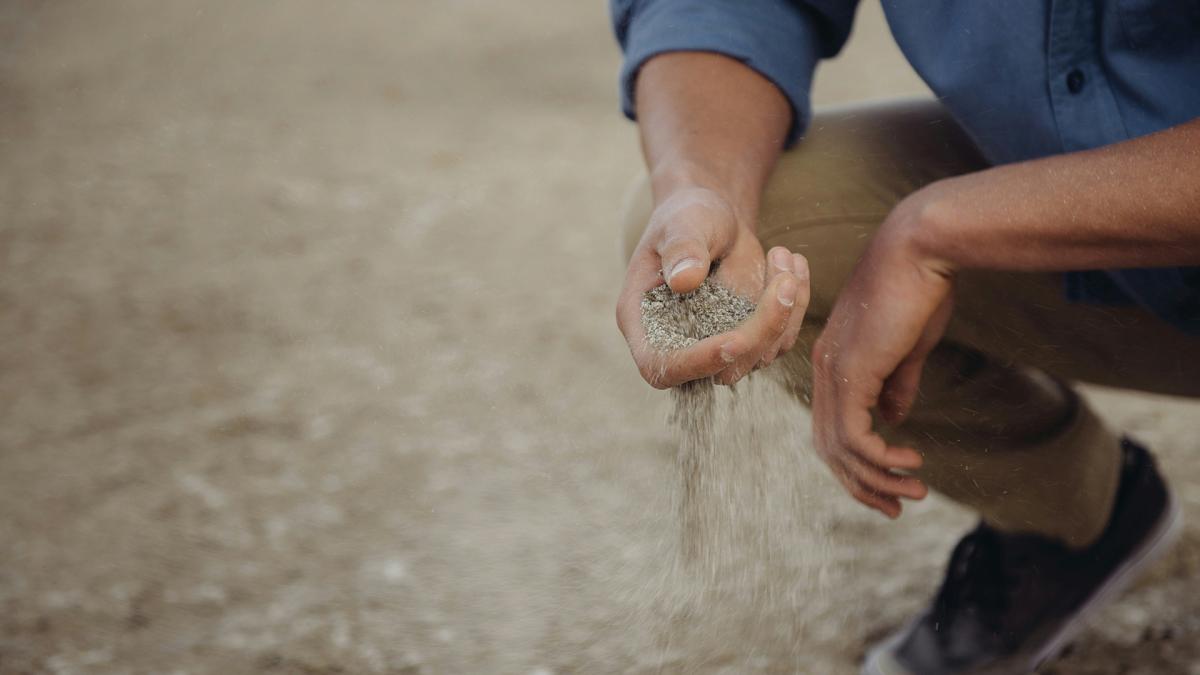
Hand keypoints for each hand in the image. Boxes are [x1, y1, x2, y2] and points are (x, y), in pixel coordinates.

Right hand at [617, 186, 809, 387]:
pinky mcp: (750, 339)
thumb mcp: (681, 223)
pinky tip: (793, 264)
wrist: (712, 218)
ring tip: (783, 255)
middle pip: (722, 368)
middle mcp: (679, 343)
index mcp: (643, 322)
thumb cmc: (686, 217)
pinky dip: (796, 304)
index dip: (697, 363)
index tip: (735, 340)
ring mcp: (717, 345)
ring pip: (760, 356)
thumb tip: (685, 281)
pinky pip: (781, 338)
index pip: (661, 365)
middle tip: (784, 279)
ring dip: (785, 310)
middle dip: (761, 330)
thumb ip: (682, 249)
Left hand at [810, 193, 955, 516]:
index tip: (890, 484)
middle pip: (828, 446)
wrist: (921, 248)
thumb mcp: (907, 346)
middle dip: (861, 483)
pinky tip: (911, 463)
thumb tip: (893, 419)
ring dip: (877, 478)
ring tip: (914, 493)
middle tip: (895, 508)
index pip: (832, 426)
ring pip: (840, 447)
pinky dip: (880, 458)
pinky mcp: (851, 372)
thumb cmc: (919, 288)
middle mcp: (824, 370)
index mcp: (834, 362)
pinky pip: (855, 435)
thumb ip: (896, 383)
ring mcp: (833, 371)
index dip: (856, 462)